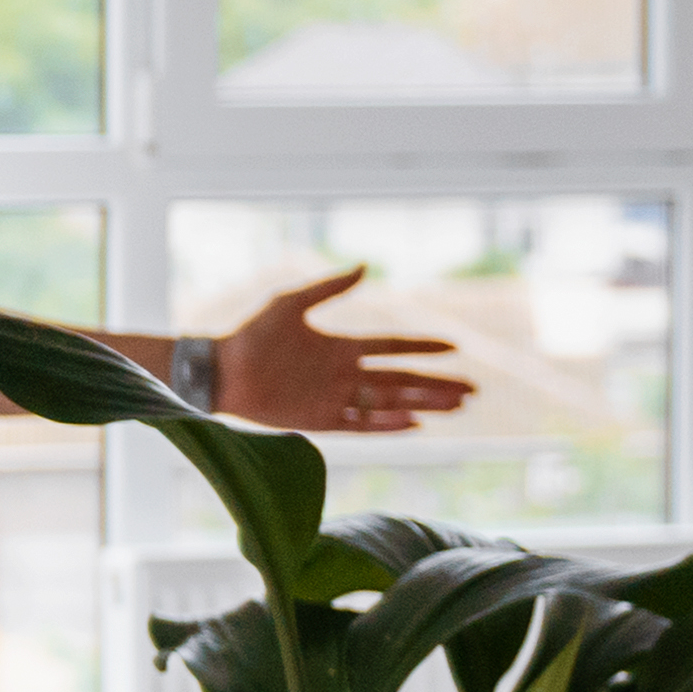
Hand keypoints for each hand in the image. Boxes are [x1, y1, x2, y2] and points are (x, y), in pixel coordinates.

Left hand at [213, 269, 474, 433]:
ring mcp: (334, 397)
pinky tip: (417, 423)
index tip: (455, 346)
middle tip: (472, 389)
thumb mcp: (290, 303)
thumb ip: (328, 288)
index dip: (423, 347)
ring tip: (457, 407)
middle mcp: (344, 374)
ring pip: (390, 403)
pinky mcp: (320, 419)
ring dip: (423, 404)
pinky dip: (388, 425)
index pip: (393, 346)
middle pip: (401, 380)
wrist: (220, 369)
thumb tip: (365, 266)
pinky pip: (362, 424)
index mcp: (341, 346)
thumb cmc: (251, 335)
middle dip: (437, 384)